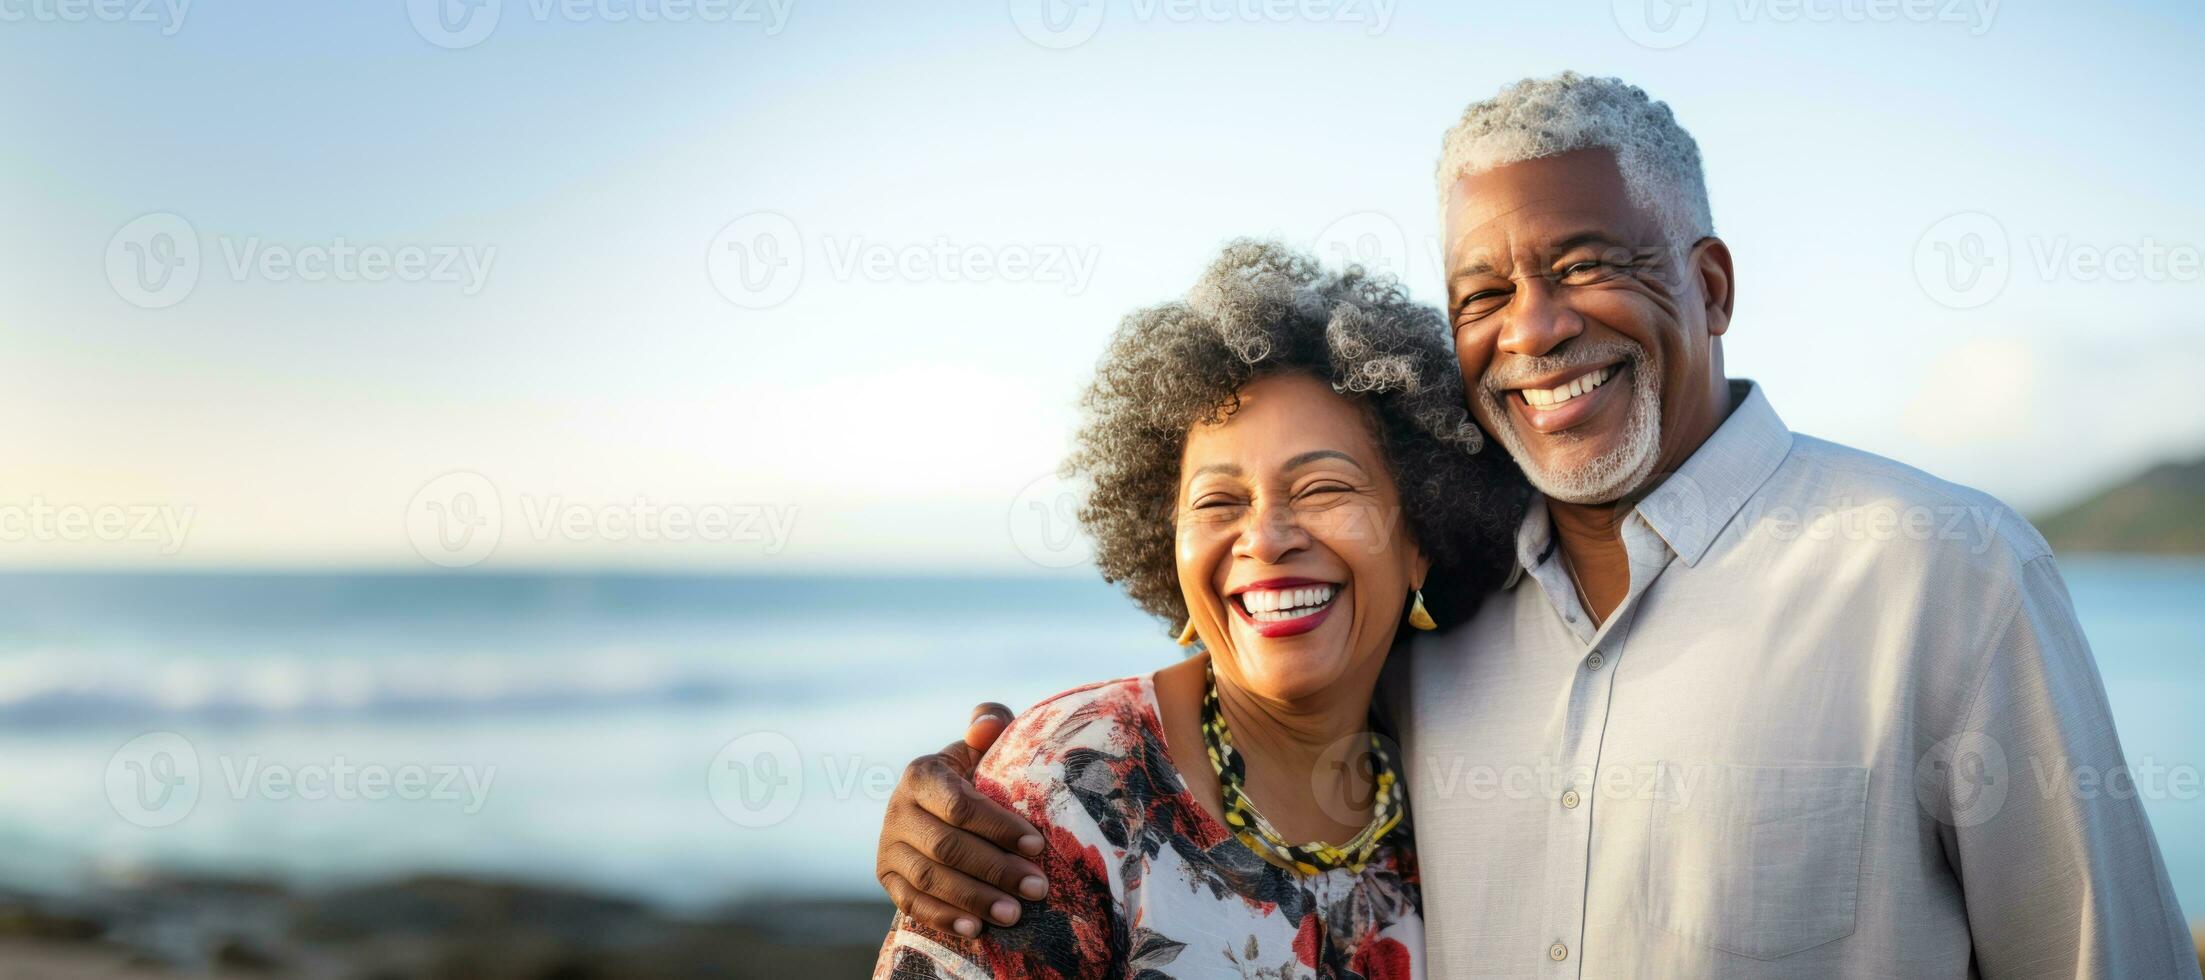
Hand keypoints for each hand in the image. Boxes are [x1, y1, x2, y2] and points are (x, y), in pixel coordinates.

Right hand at [876, 702, 1048, 936]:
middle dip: (996, 869)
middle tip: (1037, 886)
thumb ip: (990, 726)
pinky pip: (912, 904)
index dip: (999, 827)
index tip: (1038, 845)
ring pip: (930, 878)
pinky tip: (977, 929)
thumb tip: (988, 725)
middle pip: (947, 846)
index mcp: (921, 774)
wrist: (940, 811)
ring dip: (975, 898)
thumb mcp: (981, 750)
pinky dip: (944, 918)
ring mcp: (887, 845)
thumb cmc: (975, 777)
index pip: (960, 805)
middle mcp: (897, 809)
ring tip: (1015, 913)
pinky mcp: (885, 877)